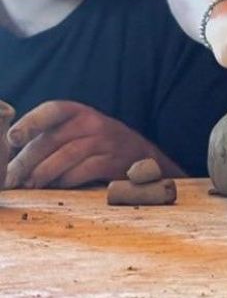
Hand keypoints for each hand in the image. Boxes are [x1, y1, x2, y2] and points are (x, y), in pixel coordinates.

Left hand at [4, 101, 179, 188]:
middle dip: (27, 162)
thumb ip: (50, 137)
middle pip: (52, 140)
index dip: (30, 122)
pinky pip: (82, 171)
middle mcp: (93, 122)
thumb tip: (10, 159)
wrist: (141, 155)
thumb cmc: (98, 145)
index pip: (52, 110)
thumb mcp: (78, 131)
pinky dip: (65, 181)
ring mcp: (105, 141)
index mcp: (79, 112)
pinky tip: (57, 187)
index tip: (12, 139)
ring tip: (30, 185)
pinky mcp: (113, 162)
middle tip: (12, 179)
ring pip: (65, 156)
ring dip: (42, 174)